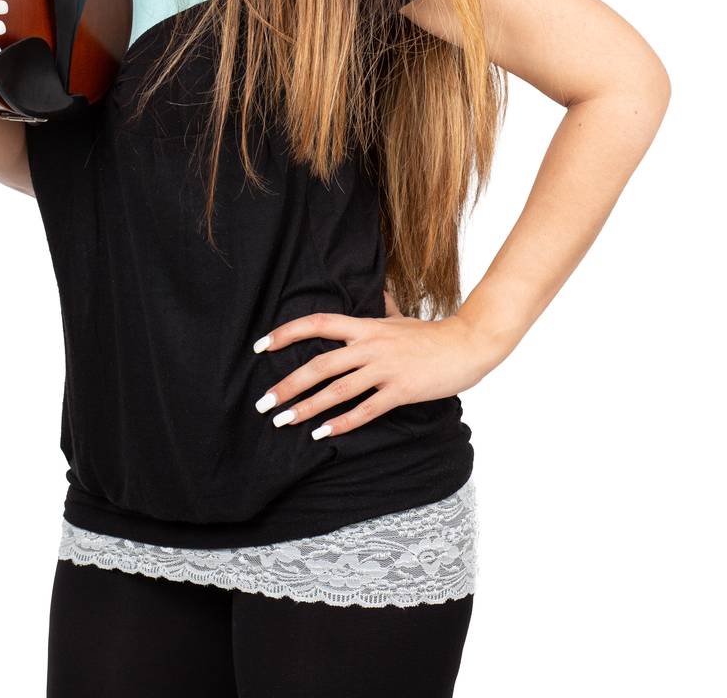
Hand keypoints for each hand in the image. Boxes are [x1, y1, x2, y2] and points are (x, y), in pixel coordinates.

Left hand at [250, 302, 495, 440]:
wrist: (466, 345)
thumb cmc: (430, 334)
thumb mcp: (399, 317)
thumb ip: (383, 308)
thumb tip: (378, 292)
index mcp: (365, 326)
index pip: (317, 323)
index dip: (286, 333)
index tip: (260, 346)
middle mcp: (369, 345)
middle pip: (319, 364)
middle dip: (287, 384)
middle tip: (263, 402)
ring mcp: (384, 369)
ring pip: (337, 390)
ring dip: (307, 408)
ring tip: (283, 422)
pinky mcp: (400, 391)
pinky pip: (365, 410)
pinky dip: (342, 423)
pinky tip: (322, 434)